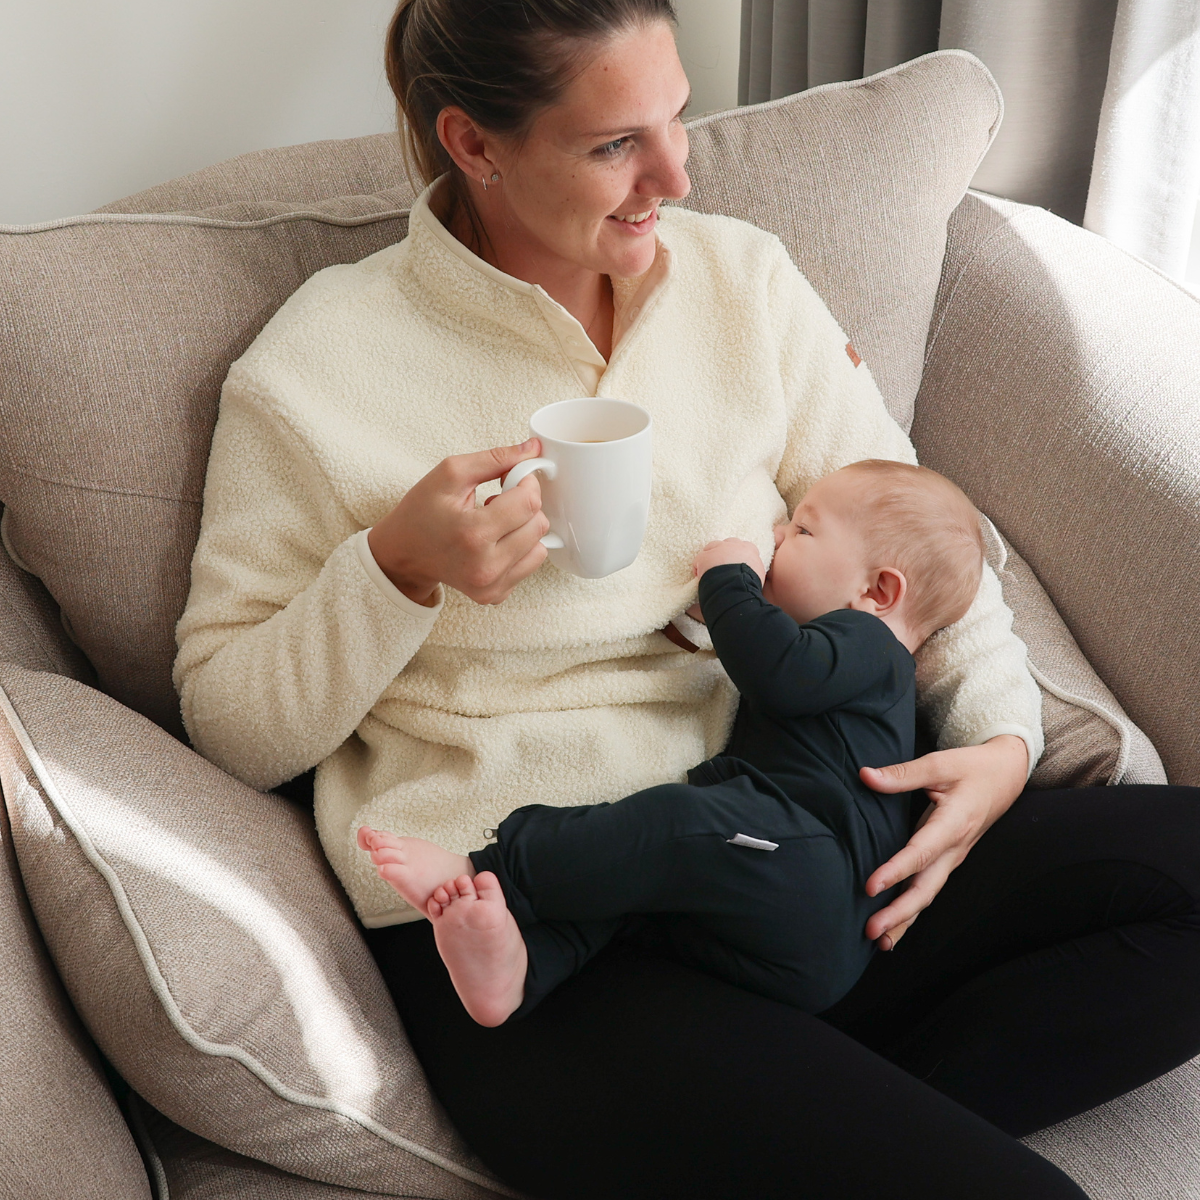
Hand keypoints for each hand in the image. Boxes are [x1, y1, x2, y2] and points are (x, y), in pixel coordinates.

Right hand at [367, 439, 549, 605]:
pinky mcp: (495, 595)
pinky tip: (494, 542)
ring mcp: (491, 585)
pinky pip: (529, 565)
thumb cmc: (421, 512)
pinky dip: (519, 549)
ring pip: (540, 547)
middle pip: (539, 525)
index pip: (529, 503)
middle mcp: (486, 566)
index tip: (513, 478)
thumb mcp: (450, 474)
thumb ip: (495, 458)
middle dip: (525, 505)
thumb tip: (534, 449)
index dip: (526, 483)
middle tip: (498, 500)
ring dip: (524, 528)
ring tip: (495, 523)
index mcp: (473, 534)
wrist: (402, 554)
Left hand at [692, 538, 766, 584]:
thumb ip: (754, 568)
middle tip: (723, 564)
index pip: (745, 546)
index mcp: (748, 550)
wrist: (737, 586)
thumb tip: (751, 573)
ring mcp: (718, 549)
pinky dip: (698, 567)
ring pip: (712, 546)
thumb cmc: (749, 583)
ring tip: (709, 568)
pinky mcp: (704, 557)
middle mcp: (733, 545)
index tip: (737, 561)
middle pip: (728, 543)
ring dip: (711, 555)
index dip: (739, 554)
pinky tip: (699, 576)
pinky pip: (699, 559)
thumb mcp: (758, 574)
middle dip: (725, 551)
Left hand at [860, 734, 1028, 949]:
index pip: (920, 853)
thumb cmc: (972, 768)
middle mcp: (955, 848)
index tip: (871, 887)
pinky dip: (913, 911)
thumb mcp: (939, 763)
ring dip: (905, 920)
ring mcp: (953, 858)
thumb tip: (865, 775)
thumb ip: (902, 774)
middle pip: (926, 888)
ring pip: (928, 895)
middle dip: (899, 913)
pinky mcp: (948, 859)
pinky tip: (894, 927)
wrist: (1005, 776)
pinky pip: (929, 889)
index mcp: (953, 824)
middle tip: (871, 931)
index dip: (896, 871)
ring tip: (879, 942)